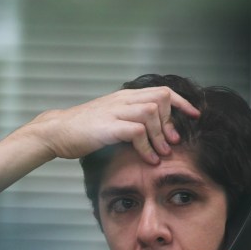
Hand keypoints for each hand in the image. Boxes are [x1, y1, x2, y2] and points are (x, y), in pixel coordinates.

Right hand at [22, 86, 200, 163]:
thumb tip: (152, 132)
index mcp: (125, 97)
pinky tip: (149, 158)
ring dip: (160, 135)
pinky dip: (147, 146)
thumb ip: (130, 120)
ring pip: (151, 113)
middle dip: (171, 121)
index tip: (194, 115)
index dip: (182, 103)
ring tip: (162, 153)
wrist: (55, 131)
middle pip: (160, 99)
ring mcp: (115, 111)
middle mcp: (122, 100)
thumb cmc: (82, 129)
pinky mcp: (107, 126)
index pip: (161, 91)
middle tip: (172, 142)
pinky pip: (137, 131)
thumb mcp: (110, 119)